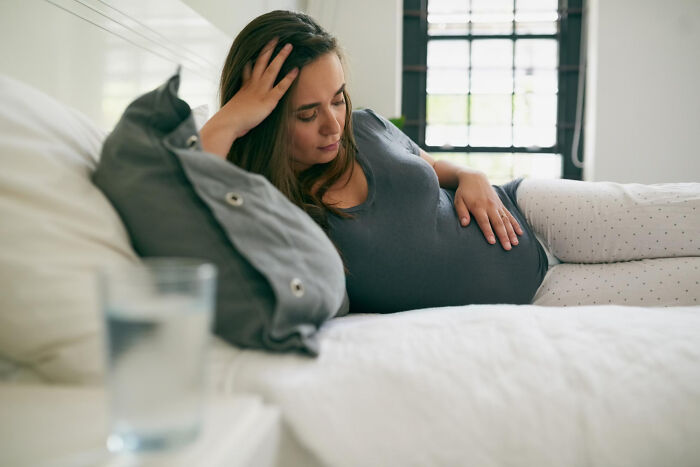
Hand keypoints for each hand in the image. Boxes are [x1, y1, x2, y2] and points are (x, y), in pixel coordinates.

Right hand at [200, 38, 298, 157]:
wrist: (228, 124)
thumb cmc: (230, 122)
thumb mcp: (233, 110)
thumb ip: (238, 108)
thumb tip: (236, 112)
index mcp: (244, 88)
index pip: (249, 69)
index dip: (253, 58)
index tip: (257, 48)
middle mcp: (252, 85)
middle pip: (261, 62)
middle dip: (268, 49)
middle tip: (275, 38)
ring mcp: (261, 91)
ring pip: (272, 69)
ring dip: (281, 57)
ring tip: (289, 46)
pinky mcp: (268, 100)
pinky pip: (281, 87)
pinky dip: (289, 78)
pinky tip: (296, 70)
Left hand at [453, 171, 522, 249]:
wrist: (475, 178)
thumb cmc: (464, 192)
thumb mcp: (459, 201)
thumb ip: (462, 212)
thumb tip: (464, 224)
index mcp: (478, 207)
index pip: (484, 222)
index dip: (488, 232)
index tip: (492, 242)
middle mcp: (490, 206)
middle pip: (498, 223)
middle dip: (503, 236)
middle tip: (507, 248)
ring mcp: (497, 206)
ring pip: (506, 221)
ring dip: (511, 232)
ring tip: (515, 243)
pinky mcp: (501, 205)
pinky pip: (510, 215)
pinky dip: (515, 224)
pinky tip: (520, 233)